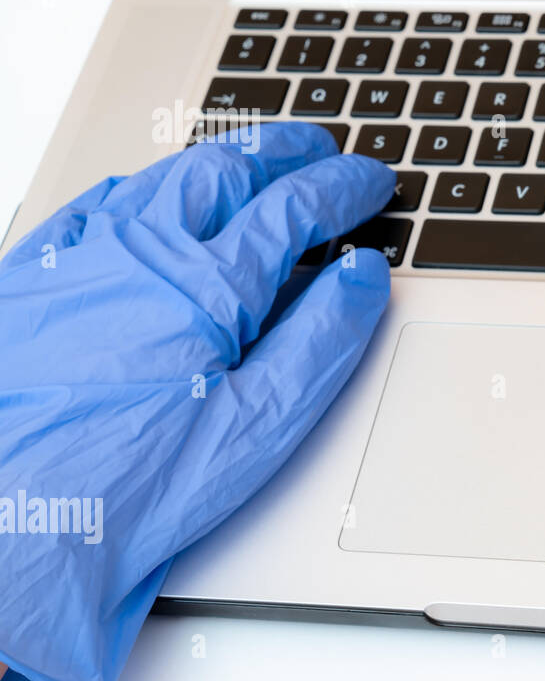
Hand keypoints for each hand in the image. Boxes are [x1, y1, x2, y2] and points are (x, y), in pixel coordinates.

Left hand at [0, 123, 393, 680]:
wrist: (8, 530)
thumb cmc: (128, 490)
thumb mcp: (258, 427)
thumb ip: (322, 340)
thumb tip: (363, 275)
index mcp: (205, 284)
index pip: (293, 207)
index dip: (343, 188)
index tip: (372, 183)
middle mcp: (138, 251)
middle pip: (227, 170)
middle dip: (284, 153)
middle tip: (321, 150)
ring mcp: (79, 258)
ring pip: (161, 177)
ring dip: (219, 160)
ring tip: (253, 159)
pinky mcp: (31, 281)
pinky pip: (94, 204)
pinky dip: (142, 185)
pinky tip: (152, 193)